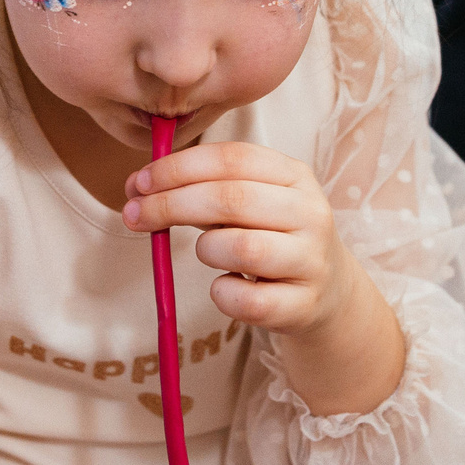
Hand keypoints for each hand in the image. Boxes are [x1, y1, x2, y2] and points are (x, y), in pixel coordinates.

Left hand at [122, 141, 405, 413]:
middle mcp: (310, 213)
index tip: (140, 182)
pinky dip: (222, 294)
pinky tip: (224, 287)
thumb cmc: (272, 237)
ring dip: (207, 249)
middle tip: (135, 215)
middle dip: (172, 204)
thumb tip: (136, 187)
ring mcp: (311, 260)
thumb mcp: (249, 203)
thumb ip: (199, 189)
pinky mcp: (303, 305)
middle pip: (231, 199)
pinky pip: (246, 300)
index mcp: (294, 176)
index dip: (179, 167)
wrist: (328, 292)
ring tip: (207, 253)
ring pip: (242, 248)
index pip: (233, 158)